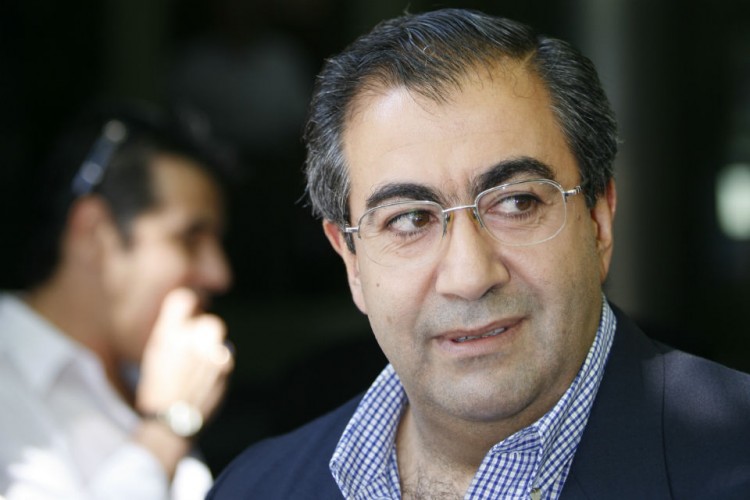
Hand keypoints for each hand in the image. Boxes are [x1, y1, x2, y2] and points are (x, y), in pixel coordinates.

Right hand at [135, 287, 233, 430]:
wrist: (170, 423)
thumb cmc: (157, 391)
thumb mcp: (154, 357)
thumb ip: (173, 333)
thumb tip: (192, 317)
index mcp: (165, 336)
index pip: (183, 300)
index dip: (190, 304)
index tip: (192, 311)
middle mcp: (188, 340)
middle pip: (209, 322)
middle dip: (206, 331)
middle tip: (198, 345)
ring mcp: (208, 354)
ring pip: (218, 339)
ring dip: (212, 348)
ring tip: (200, 365)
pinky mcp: (223, 369)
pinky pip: (226, 356)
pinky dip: (219, 364)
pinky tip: (206, 379)